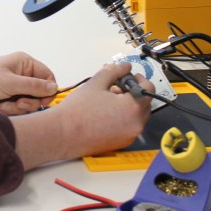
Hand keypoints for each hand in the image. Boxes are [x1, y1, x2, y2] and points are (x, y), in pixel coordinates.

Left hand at [0, 52, 57, 114]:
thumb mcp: (10, 82)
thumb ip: (34, 86)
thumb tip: (54, 88)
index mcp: (23, 63)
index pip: (47, 76)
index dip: (47, 90)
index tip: (42, 100)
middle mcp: (20, 75)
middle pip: (39, 94)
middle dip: (28, 102)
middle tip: (16, 103)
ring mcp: (13, 89)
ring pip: (28, 105)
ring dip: (15, 108)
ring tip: (1, 105)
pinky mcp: (6, 101)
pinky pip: (16, 111)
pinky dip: (7, 112)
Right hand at [10, 62, 152, 168]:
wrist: (62, 133)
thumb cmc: (78, 110)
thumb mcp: (96, 82)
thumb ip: (114, 71)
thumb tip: (124, 67)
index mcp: (133, 108)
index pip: (148, 89)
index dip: (140, 79)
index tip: (130, 76)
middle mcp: (135, 125)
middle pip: (144, 104)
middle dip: (133, 92)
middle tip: (117, 85)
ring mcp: (129, 136)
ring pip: (136, 116)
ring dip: (128, 105)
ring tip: (108, 98)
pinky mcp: (121, 143)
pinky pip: (128, 126)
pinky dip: (123, 117)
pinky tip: (106, 111)